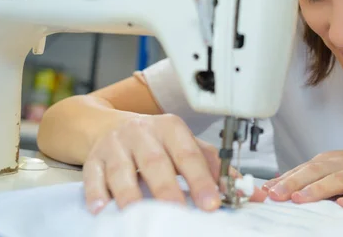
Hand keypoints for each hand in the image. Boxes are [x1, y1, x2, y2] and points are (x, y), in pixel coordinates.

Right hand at [82, 114, 265, 213]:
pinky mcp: (93, 159)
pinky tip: (103, 210)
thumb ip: (215, 168)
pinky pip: (93, 177)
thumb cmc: (155, 140)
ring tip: (142, 216)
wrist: (110, 126)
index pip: (189, 154)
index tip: (212, 202)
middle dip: (169, 190)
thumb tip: (249, 192)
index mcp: (171, 128)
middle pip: (156, 162)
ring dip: (132, 196)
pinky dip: (97, 194)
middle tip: (180, 214)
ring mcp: (115, 146)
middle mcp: (142, 133)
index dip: (201, 179)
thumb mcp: (186, 145)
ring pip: (122, 170)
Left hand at [262, 146, 342, 209]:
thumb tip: (275, 186)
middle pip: (315, 172)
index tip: (265, 190)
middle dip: (294, 182)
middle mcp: (341, 164)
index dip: (284, 179)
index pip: (303, 169)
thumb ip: (308, 176)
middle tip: (276, 194)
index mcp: (328, 161)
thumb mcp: (332, 168)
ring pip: (338, 180)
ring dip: (318, 189)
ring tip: (301, 198)